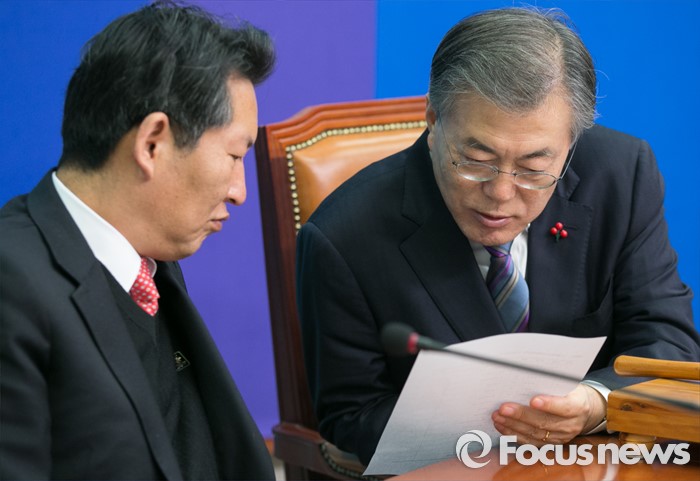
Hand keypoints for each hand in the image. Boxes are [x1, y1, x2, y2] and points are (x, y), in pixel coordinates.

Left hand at [491, 383, 605, 445]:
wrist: (584, 408)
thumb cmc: (569, 390)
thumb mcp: (567, 383)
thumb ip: (551, 382)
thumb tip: (525, 371)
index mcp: (578, 406)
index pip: (565, 407)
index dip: (549, 405)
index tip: (533, 400)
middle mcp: (571, 425)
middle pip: (545, 422)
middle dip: (521, 415)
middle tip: (503, 408)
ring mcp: (561, 436)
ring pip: (535, 434)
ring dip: (513, 426)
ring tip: (497, 416)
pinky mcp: (551, 443)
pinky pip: (531, 442)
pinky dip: (514, 434)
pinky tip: (502, 426)